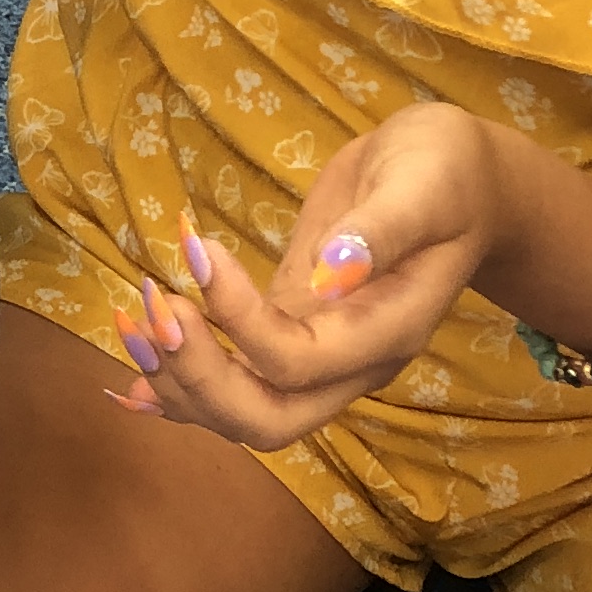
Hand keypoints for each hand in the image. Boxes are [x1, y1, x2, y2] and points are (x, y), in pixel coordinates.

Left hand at [111, 103, 505, 450]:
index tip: (200, 249)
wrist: (460, 180)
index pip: (296, 363)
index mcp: (387, 332)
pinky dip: (181, 382)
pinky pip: (234, 382)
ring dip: (179, 380)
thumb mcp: (424, 184)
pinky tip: (131, 376)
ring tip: (132, 321)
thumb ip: (382, 230)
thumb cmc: (447, 171)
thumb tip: (331, 271)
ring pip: (241, 413)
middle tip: (153, 308)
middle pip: (266, 419)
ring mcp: (320, 357)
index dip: (236, 320)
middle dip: (197, 376)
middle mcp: (351, 364)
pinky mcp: (290, 334)